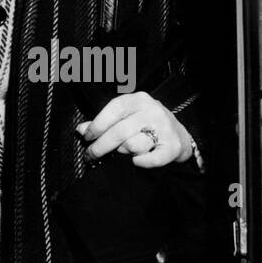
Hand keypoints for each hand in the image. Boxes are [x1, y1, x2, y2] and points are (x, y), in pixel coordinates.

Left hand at [76, 91, 193, 168]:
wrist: (180, 135)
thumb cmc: (147, 124)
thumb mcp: (127, 116)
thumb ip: (104, 122)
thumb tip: (81, 129)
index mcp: (138, 100)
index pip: (114, 109)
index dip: (97, 124)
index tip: (86, 137)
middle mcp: (152, 111)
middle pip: (120, 131)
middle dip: (101, 146)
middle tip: (90, 155)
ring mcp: (164, 128)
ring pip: (133, 145)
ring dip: (123, 151)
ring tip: (124, 151)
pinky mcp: (173, 146)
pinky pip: (150, 159)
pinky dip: (140, 162)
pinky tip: (137, 160)